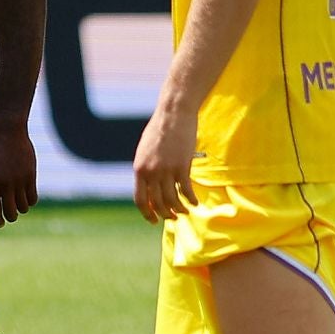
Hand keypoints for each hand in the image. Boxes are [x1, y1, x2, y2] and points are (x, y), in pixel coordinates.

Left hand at [0, 123, 38, 224]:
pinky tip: (27, 198)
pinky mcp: (31, 176)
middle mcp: (5, 184)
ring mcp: (19, 181)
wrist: (8, 134)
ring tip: (20, 206)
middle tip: (11, 216)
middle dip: (11, 217)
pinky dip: (31, 201)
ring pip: (23, 206)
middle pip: (11, 212)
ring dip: (21, 208)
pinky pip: (33, 197)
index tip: (0, 223)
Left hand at [133, 107, 197, 223]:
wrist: (173, 113)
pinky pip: (186, 190)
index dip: (147, 213)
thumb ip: (146, 168)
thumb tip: (150, 185)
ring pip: (172, 200)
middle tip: (172, 218)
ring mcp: (167, 170)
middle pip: (157, 203)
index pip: (140, 200)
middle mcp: (151, 172)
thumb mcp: (146, 150)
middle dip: (165, 214)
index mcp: (139, 169)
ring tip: (185, 211)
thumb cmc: (160, 129)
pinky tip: (195, 202)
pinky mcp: (182, 166)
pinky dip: (191, 199)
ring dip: (179, 209)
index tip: (154, 220)